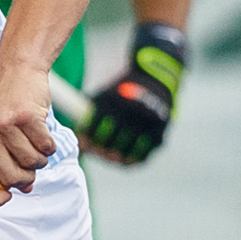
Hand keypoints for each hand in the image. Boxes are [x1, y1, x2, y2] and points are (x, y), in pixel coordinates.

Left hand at [0, 59, 57, 204]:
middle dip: (27, 177)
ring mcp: (5, 127)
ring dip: (41, 157)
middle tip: (30, 162)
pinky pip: (46, 147)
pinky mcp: (25, 118)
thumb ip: (4, 164)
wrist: (17, 71)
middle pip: (12, 179)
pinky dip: (50, 143)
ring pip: (32, 163)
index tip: (8, 197)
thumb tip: (25, 189)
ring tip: (35, 140)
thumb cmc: (7, 109)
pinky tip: (42, 130)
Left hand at [83, 23, 185, 165]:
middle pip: (112, 140)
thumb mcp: (105, 96)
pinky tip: (123, 160)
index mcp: (116, 101)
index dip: (88, 137)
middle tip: (96, 152)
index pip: (97, 126)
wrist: (155, 79)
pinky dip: (133, 160)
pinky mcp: (160, 132)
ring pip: (128, 150)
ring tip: (108, 157)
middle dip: (101, 149)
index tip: (84, 143)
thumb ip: (91, 116)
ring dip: (116, 157)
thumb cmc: (122, 92)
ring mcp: (149, 124)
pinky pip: (144, 153)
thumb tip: (79, 141)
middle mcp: (133, 112)